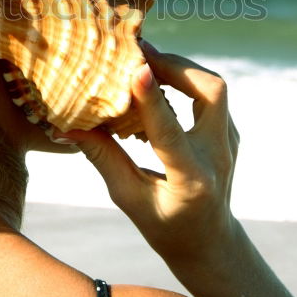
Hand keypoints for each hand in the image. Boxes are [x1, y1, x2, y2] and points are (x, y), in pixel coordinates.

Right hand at [54, 40, 240, 263]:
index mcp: (192, 180)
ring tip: (143, 60)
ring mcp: (229, 140)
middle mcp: (218, 155)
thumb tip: (66, 124)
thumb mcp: (129, 198)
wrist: (210, 242)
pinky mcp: (228, 131)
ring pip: (214, 87)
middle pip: (211, 93)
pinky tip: (157, 78)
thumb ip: (103, 157)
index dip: (152, 100)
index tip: (136, 70)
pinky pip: (210, 94)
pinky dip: (184, 79)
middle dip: (176, 66)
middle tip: (138, 54)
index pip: (171, 133)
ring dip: (179, 68)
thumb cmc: (165, 226)